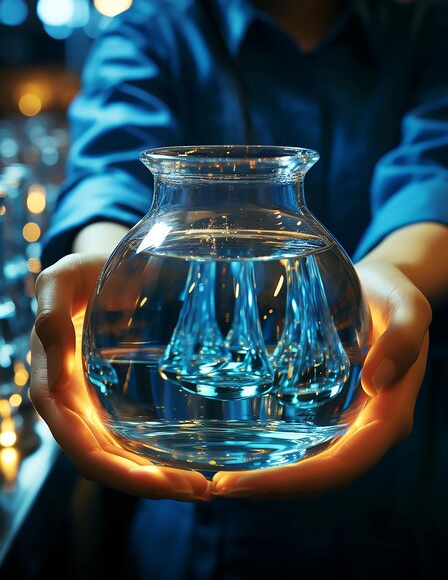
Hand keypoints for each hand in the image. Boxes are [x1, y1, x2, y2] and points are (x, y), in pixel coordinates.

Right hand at [30, 254, 210, 501]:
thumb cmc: (79, 271)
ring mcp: (93, 401)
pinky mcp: (113, 394)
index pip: (78, 443)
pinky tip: (187, 459)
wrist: (99, 266)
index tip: (159, 482)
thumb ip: (50, 313)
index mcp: (53, 385)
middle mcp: (71, 402)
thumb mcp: (61, 281)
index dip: (115, 469)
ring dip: (155, 477)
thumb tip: (55, 371)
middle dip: (145, 483)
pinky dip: (155, 453)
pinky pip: (130, 434)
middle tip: (197, 490)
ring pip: (118, 454)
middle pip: (102, 460)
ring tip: (201, 486)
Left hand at [211, 262, 430, 499]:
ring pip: (312, 463)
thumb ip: (403, 338)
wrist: (384, 285)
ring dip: (270, 478)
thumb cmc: (395, 293)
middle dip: (272, 487)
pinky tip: (241, 447)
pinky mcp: (334, 406)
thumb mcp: (407, 306)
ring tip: (221, 480)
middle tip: (218, 487)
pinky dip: (275, 451)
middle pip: (323, 475)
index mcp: (390, 414)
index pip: (343, 465)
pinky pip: (307, 439)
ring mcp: (351, 419)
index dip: (295, 481)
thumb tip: (374, 381)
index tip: (243, 482)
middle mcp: (369, 426)